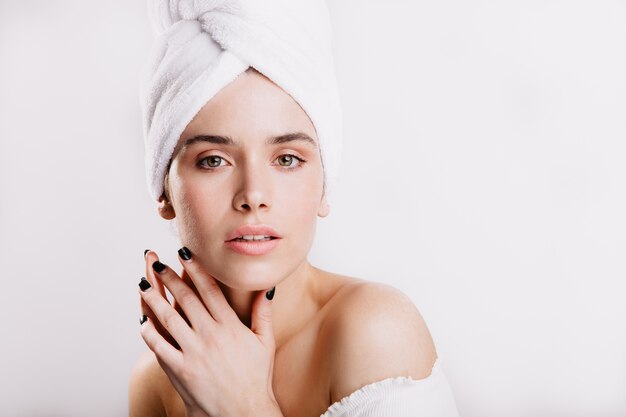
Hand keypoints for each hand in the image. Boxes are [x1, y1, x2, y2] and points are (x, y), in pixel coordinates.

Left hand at [138, 248, 278, 416]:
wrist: (243, 412)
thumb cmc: (256, 378)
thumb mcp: (265, 343)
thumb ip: (264, 314)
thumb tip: (267, 288)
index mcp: (230, 326)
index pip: (209, 290)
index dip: (195, 269)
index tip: (184, 253)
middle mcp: (211, 335)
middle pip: (185, 299)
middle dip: (168, 277)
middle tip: (155, 261)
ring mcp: (194, 353)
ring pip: (168, 318)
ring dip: (153, 298)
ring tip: (142, 283)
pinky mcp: (180, 370)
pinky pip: (159, 347)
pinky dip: (149, 332)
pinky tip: (142, 320)